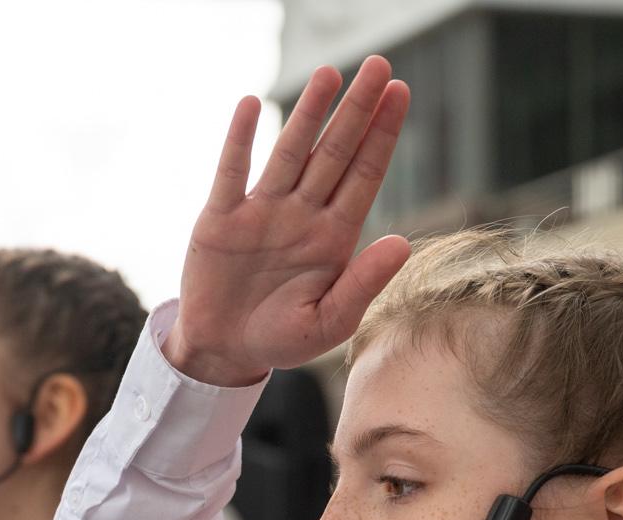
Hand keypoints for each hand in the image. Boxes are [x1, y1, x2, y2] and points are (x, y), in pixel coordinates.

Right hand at [166, 58, 411, 386]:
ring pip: (289, 152)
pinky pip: (231, 173)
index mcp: (333, 238)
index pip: (364, 175)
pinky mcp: (220, 219)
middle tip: (378, 65)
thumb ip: (363, 284)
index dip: (382, 134)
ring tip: (329, 74)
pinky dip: (240, 140)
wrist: (224, 351)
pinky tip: (250, 106)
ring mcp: (262, 213)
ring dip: (307, 113)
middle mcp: (302, 215)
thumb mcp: (329, 323)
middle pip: (334, 152)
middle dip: (356, 110)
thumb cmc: (281, 338)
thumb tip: (402, 242)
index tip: (400, 93)